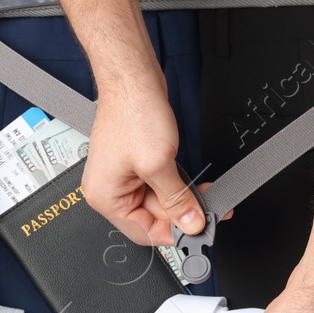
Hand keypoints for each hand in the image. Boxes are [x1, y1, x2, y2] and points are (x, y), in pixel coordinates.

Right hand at [49, 0, 209, 247]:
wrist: (132, 78)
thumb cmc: (132, 113)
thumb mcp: (159, 164)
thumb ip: (176, 200)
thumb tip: (190, 223)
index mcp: (105, 197)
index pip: (142, 232)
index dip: (172, 233)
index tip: (196, 230)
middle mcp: (109, 190)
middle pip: (151, 218)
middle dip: (181, 214)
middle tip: (208, 211)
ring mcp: (122, 176)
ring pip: (158, 202)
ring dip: (182, 199)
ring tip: (204, 193)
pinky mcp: (135, 163)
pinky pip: (157, 185)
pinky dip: (176, 185)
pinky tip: (193, 182)